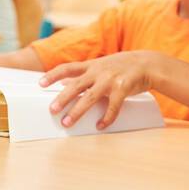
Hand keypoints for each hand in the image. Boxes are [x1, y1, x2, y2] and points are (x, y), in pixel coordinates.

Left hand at [39, 51, 158, 129]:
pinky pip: (113, 106)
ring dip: (77, 111)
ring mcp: (110, 79)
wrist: (148, 64)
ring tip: (67, 123)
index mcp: (91, 65)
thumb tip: (64, 82)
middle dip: (62, 97)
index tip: (40, 83)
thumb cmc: (123, 66)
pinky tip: (100, 126)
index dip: (53, 75)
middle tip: (52, 110)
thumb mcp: (102, 65)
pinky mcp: (123, 88)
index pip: (67, 67)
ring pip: (90, 97)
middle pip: (76, 84)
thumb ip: (85, 74)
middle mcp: (98, 71)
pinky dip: (106, 117)